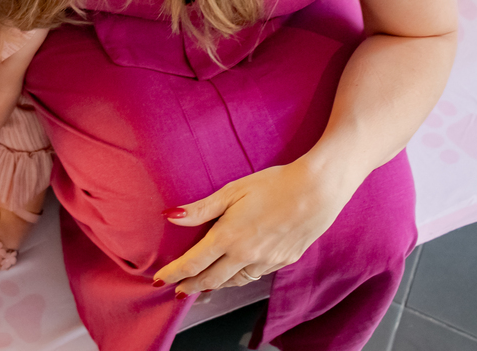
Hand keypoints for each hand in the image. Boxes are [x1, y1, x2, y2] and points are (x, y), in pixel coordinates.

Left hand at [152, 160, 355, 295]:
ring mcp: (266, 261)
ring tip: (202, 286)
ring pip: (234, 282)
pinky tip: (235, 274)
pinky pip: (254, 276)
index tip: (159, 281)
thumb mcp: (232, 191)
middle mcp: (246, 255)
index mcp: (229, 237)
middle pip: (211, 279)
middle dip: (191, 286)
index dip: (174, 274)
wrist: (317, 191)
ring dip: (215, 285)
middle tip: (178, 291)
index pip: (193, 263)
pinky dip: (238, 279)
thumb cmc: (273, 185)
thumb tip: (171, 217)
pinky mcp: (283, 261)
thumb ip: (201, 209)